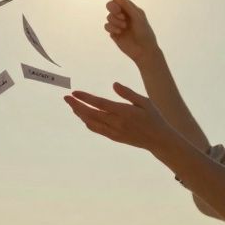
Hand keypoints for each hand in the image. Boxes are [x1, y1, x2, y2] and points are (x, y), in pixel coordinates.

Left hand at [63, 82, 177, 153]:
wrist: (158, 140)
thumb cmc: (154, 117)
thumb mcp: (144, 102)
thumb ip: (128, 93)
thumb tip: (114, 84)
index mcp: (124, 112)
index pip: (100, 103)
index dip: (85, 98)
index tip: (74, 92)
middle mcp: (116, 123)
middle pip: (91, 113)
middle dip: (76, 105)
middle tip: (66, 98)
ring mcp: (114, 132)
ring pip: (92, 123)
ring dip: (80, 114)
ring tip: (72, 105)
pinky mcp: (114, 137)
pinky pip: (97, 130)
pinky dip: (88, 123)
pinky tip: (83, 117)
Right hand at [104, 0, 158, 62]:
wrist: (143, 50)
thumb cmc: (144, 32)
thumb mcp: (137, 17)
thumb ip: (127, 6)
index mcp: (130, 10)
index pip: (119, 0)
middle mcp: (123, 15)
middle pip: (111, 6)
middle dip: (113, 8)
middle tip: (119, 12)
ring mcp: (117, 24)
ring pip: (108, 17)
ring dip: (115, 20)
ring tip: (124, 27)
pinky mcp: (113, 33)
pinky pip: (107, 26)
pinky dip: (112, 28)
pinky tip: (119, 32)